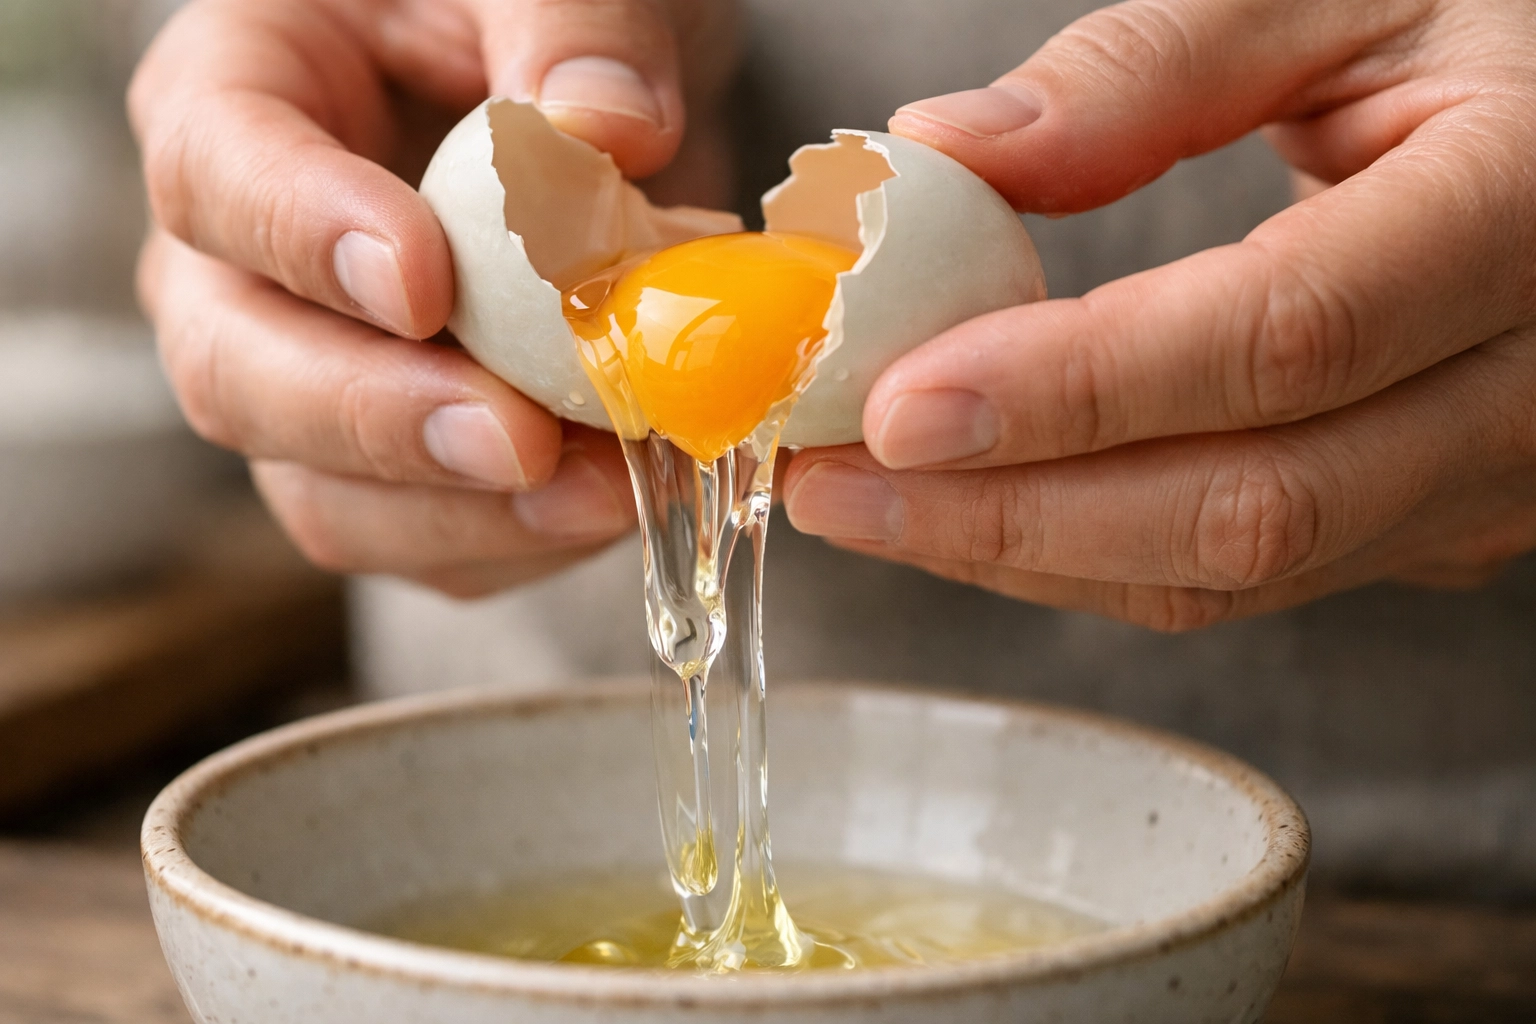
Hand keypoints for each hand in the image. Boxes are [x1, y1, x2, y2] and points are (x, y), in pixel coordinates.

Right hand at [131, 0, 737, 595]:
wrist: (583, 108)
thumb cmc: (532, 19)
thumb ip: (576, 32)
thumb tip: (605, 135)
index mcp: (242, 99)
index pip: (220, 177)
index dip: (308, 239)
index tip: (423, 286)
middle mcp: (244, 262)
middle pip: (240, 369)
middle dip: (379, 421)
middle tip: (514, 438)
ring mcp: (310, 375)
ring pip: (324, 492)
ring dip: (464, 515)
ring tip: (599, 492)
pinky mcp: (393, 463)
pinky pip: (426, 543)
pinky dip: (519, 544)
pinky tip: (610, 504)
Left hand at [784, 0, 1535, 629]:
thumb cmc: (1471, 40)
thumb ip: (1151, 69)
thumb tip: (947, 151)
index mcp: (1518, 208)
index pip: (1282, 338)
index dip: (1077, 390)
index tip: (899, 405)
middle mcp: (1523, 385)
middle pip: (1249, 505)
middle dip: (1010, 513)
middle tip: (835, 483)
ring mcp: (1482, 478)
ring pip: (1237, 571)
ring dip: (1025, 553)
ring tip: (868, 504)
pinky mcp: (1423, 521)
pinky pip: (1241, 576)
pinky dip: (1086, 556)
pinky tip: (975, 511)